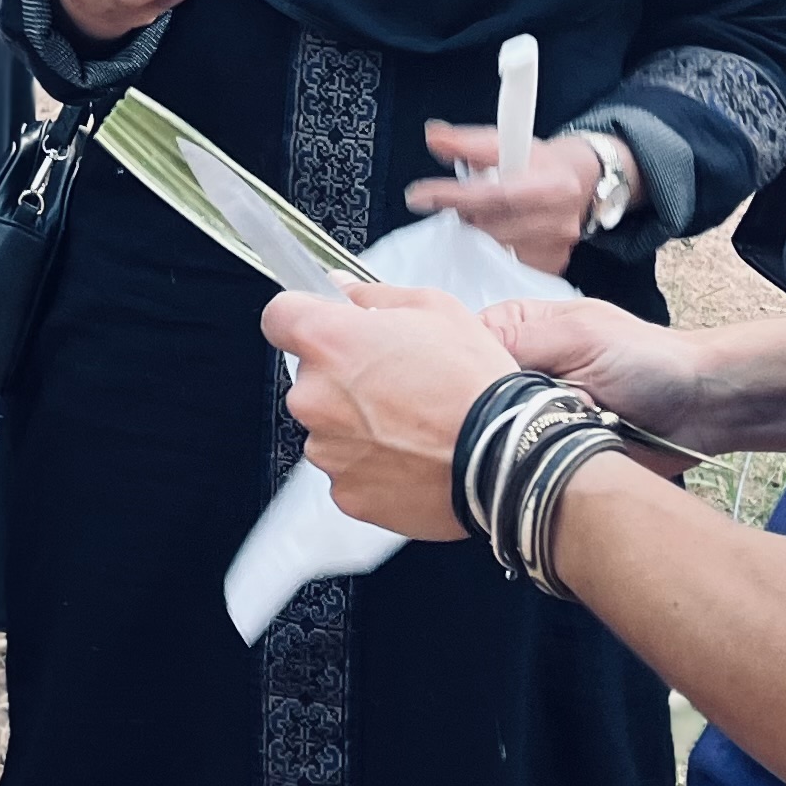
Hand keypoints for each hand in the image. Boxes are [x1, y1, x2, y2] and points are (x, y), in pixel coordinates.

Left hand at [262, 284, 518, 537]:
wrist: (506, 457)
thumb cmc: (473, 382)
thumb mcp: (434, 308)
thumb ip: (374, 296)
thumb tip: (344, 292)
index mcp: (328, 342)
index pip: (279, 316)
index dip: (303, 317)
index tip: (324, 324)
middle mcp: (313, 397)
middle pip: (310, 377)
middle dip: (342, 376)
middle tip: (395, 379)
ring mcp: (326, 450)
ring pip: (329, 427)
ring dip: (357, 423)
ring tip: (411, 423)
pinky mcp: (346, 493)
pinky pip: (349, 470)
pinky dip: (372, 463)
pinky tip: (412, 454)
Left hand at [406, 122, 639, 272]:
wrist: (581, 180)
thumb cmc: (540, 162)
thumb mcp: (507, 142)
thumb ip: (467, 142)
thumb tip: (435, 136)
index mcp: (552, 183)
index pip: (496, 194)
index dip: (454, 196)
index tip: (419, 195)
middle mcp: (559, 219)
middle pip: (492, 226)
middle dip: (463, 214)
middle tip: (454, 202)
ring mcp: (557, 246)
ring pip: (495, 248)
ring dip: (476, 233)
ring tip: (478, 215)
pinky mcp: (552, 265)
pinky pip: (507, 264)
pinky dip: (491, 250)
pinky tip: (493, 234)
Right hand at [480, 294, 712, 444]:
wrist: (699, 410)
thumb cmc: (646, 359)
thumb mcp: (581, 336)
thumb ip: (521, 339)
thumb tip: (459, 348)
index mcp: (520, 330)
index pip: (463, 345)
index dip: (457, 366)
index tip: (467, 386)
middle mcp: (519, 372)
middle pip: (474, 395)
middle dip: (496, 408)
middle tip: (526, 411)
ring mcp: (534, 415)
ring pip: (496, 433)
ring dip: (520, 437)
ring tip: (551, 433)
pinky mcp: (550, 451)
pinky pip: (523, 462)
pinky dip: (535, 462)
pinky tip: (551, 457)